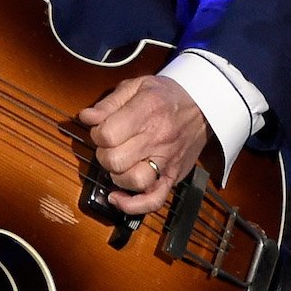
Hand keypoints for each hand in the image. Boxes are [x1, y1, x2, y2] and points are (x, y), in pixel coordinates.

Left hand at [78, 74, 209, 215]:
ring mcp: (167, 160)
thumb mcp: (137, 85)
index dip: (96, 133)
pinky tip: (117, 198)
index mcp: (147, 111)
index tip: (100, 129)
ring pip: (133, 181)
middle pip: (115, 160)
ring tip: (118, 163)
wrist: (204, 106)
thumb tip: (87, 117)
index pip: (108, 134)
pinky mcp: (173, 176)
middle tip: (109, 145)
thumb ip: (109, 102)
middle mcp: (158, 138)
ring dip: (116, 175)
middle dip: (103, 154)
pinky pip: (154, 200)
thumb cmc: (167, 95)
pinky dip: (133, 205)